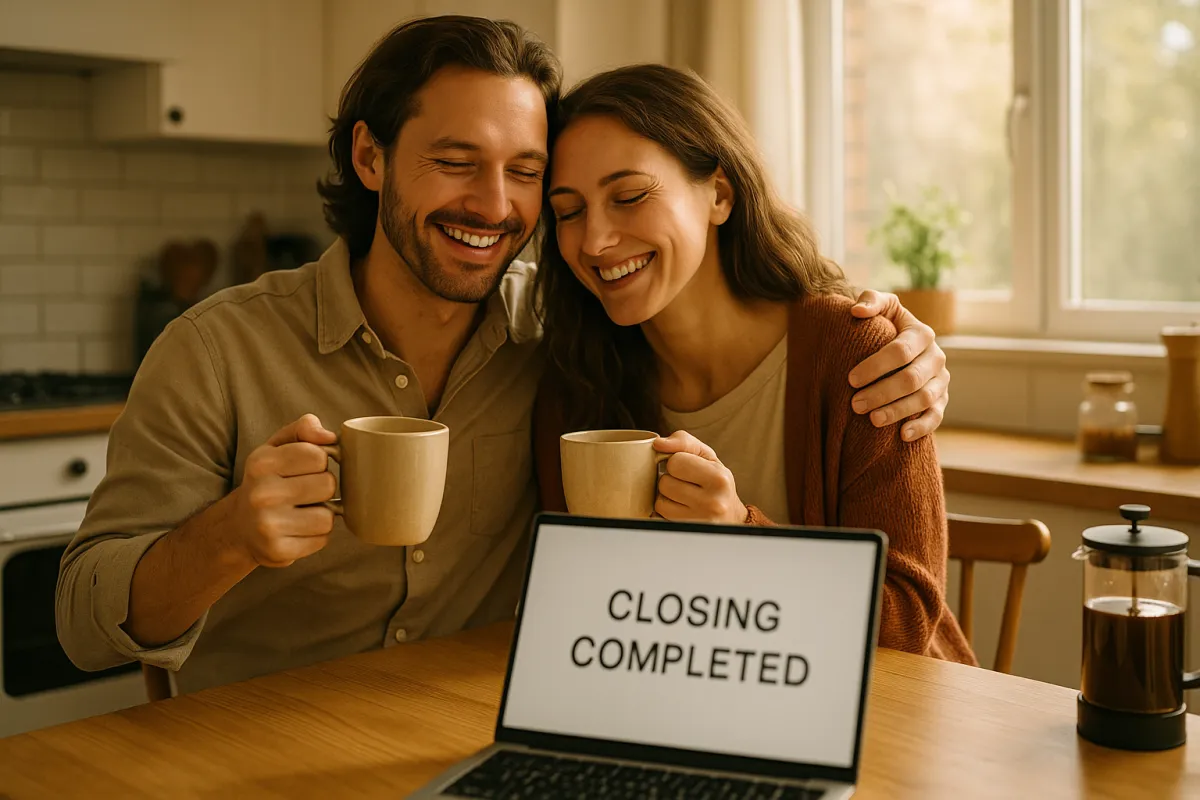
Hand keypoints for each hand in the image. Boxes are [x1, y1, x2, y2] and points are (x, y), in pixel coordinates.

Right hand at [226, 414, 338, 567]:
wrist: (239, 527)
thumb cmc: (267, 481)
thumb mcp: (276, 448)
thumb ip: (302, 429)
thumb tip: (330, 437)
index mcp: (261, 463)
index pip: (318, 455)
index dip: (318, 462)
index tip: (304, 469)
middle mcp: (261, 494)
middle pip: (327, 484)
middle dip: (322, 488)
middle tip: (303, 492)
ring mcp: (268, 525)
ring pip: (328, 516)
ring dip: (322, 514)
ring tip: (301, 512)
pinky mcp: (278, 551)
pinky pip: (323, 539)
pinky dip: (317, 535)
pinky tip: (298, 530)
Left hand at [652, 431, 747, 523]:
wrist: (731, 517)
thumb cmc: (716, 482)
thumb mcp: (707, 456)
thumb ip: (683, 442)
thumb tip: (658, 444)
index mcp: (718, 478)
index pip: (675, 462)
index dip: (677, 462)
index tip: (688, 469)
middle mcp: (712, 502)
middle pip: (665, 483)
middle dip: (670, 480)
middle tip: (686, 484)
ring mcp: (700, 521)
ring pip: (660, 502)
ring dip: (667, 498)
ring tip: (683, 497)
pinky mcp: (687, 533)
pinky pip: (660, 518)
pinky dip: (666, 513)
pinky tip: (680, 510)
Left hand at [847, 289, 949, 440]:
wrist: (901, 348)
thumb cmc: (885, 325)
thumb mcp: (882, 307)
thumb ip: (871, 300)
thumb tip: (857, 311)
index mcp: (922, 334)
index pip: (900, 351)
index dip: (876, 366)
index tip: (850, 379)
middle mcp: (936, 357)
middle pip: (911, 379)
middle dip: (882, 392)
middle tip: (855, 404)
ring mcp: (941, 380)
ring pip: (924, 399)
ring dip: (897, 411)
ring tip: (872, 420)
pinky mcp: (942, 400)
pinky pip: (936, 416)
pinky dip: (922, 426)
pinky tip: (902, 435)